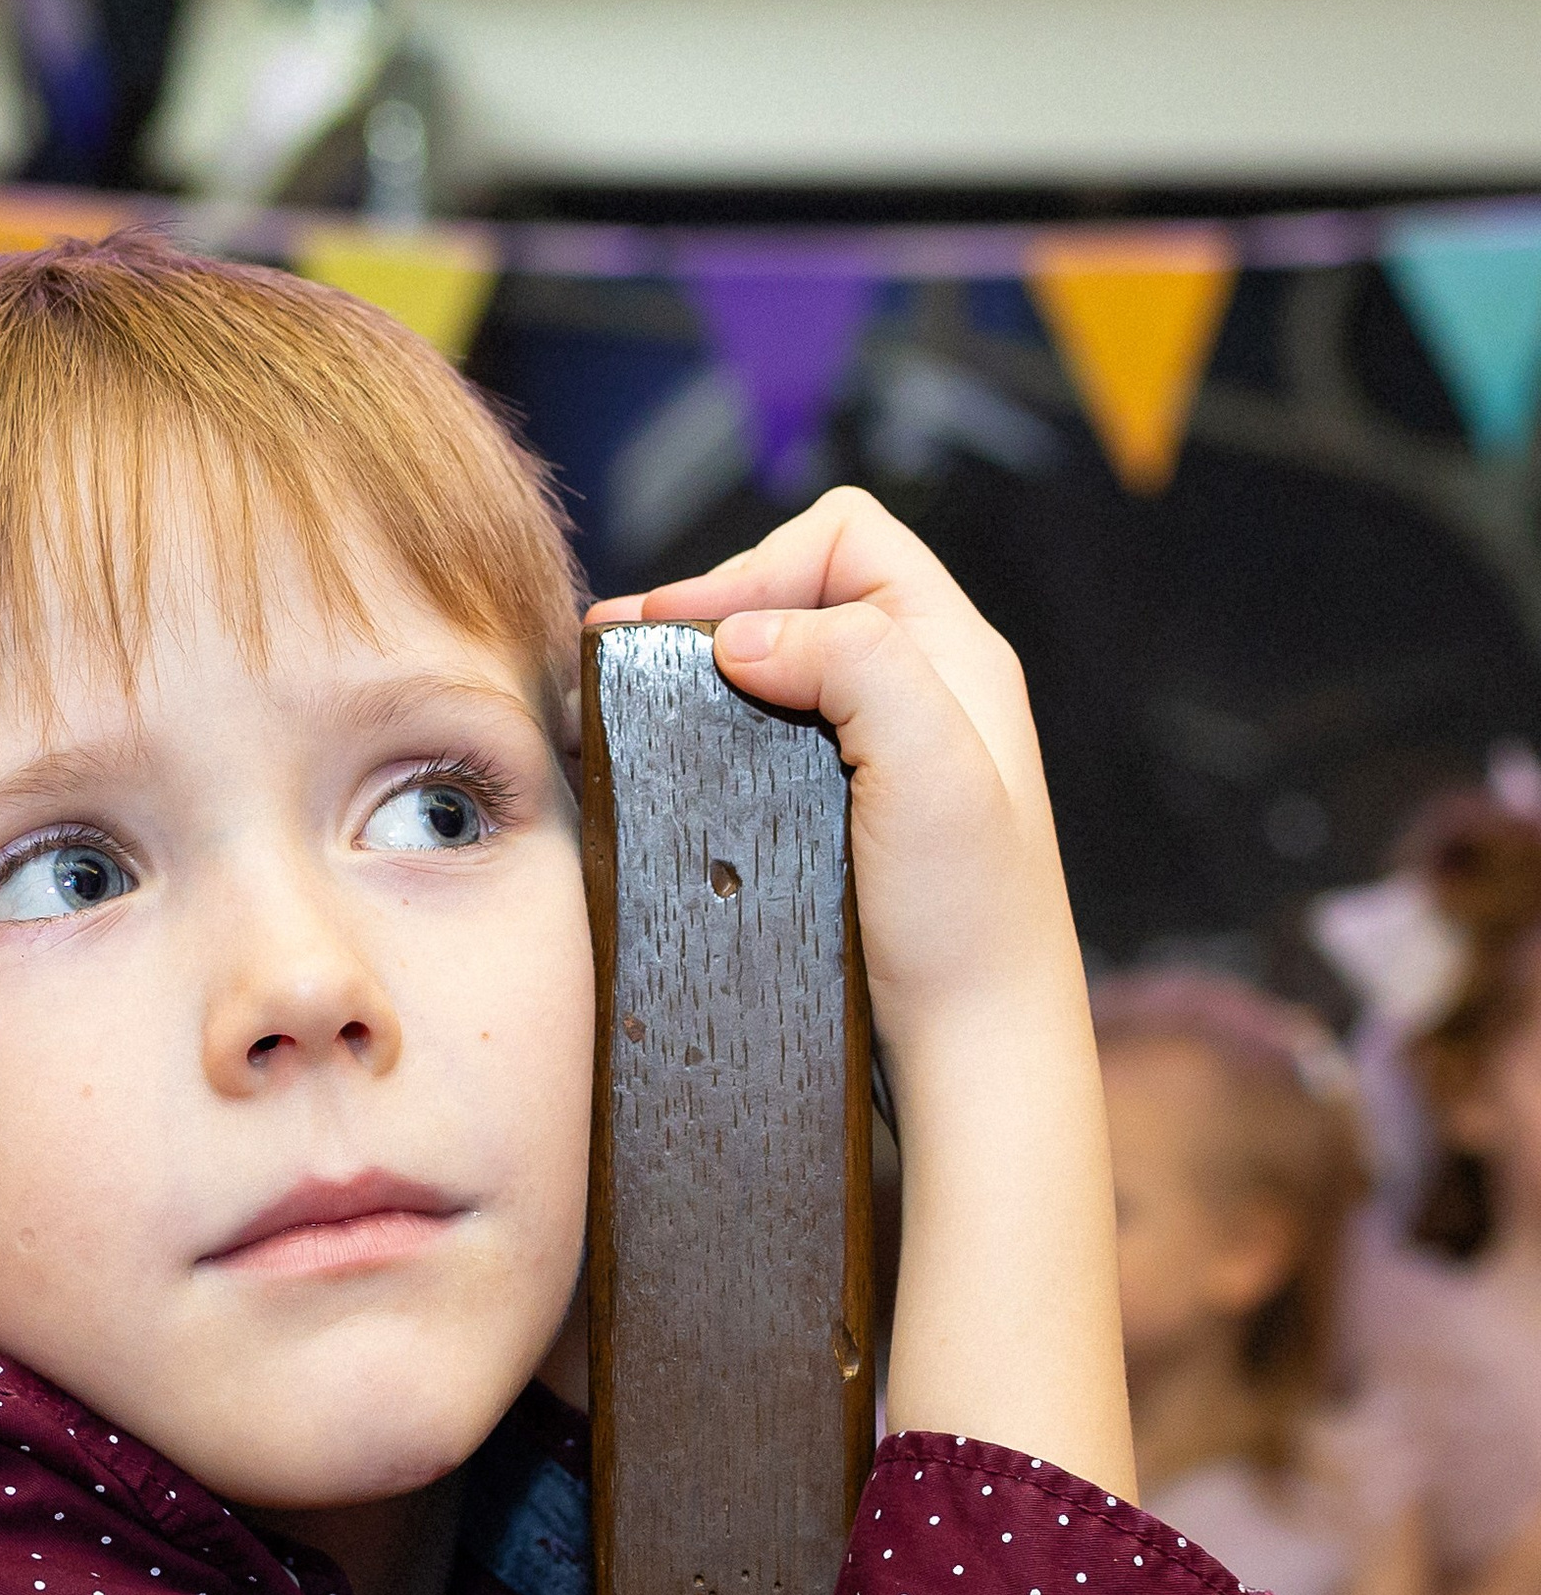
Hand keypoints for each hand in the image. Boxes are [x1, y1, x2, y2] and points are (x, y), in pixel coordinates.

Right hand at [591, 489, 1072, 1051]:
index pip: (846, 539)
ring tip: (629, 704)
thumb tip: (740, 634)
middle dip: (713, 611)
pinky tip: (673, 770)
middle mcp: (920, 694)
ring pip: (777, 671)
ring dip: (704, 677)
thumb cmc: (969, 922)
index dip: (759, 565)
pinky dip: (713, 739)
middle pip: (801, 594)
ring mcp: (879, 760)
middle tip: (625, 655)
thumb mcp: (930, 765)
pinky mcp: (840, 824)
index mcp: (954, 655)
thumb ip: (852, 663)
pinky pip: (767, 745)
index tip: (684, 631)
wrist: (970, 1054)